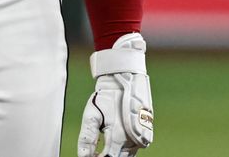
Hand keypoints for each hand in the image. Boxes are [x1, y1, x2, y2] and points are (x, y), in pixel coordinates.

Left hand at [80, 33, 153, 156]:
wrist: (126, 79)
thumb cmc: (107, 96)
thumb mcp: (92, 114)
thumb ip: (87, 137)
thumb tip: (83, 156)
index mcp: (119, 137)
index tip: (91, 156)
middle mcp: (133, 141)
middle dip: (106, 156)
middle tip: (96, 151)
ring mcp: (142, 139)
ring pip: (127, 155)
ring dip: (115, 153)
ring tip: (103, 144)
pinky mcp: (146, 135)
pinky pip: (134, 148)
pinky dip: (124, 148)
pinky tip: (114, 140)